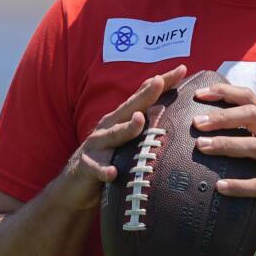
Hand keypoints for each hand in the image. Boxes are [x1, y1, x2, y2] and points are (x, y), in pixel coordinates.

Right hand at [56, 64, 187, 210]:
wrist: (74, 186)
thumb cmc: (108, 161)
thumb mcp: (127, 143)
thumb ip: (147, 131)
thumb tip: (181, 121)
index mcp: (121, 119)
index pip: (144, 96)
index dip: (162, 83)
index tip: (182, 69)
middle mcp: (109, 127)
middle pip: (130, 108)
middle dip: (145, 94)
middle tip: (159, 81)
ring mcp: (97, 146)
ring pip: (114, 135)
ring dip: (127, 128)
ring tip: (139, 120)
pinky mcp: (87, 166)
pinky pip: (96, 168)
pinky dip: (104, 170)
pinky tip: (113, 172)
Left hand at [192, 83, 255, 233]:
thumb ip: (252, 130)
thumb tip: (210, 120)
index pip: (250, 98)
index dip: (225, 93)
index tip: (200, 94)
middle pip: (251, 116)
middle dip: (221, 117)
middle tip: (197, 122)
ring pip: (254, 147)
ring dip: (225, 144)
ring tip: (201, 146)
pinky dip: (238, 186)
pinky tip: (220, 186)